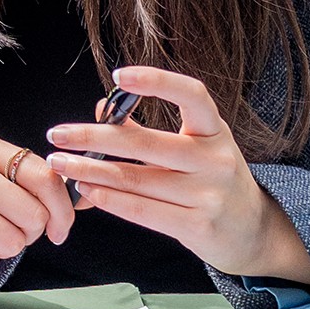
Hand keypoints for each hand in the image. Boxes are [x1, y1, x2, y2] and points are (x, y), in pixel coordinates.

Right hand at [0, 134, 74, 281]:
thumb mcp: (5, 182)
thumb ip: (38, 186)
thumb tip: (79, 202)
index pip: (45, 178)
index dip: (63, 211)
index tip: (59, 228)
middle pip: (32, 215)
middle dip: (30, 233)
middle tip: (11, 228)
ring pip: (11, 242)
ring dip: (5, 249)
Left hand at [43, 66, 309, 282]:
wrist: (252, 233)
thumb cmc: (210, 180)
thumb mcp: (192, 147)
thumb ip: (147, 128)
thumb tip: (102, 106)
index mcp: (214, 130)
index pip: (192, 94)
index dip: (157, 80)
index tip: (118, 75)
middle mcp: (216, 159)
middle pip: (144, 142)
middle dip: (93, 138)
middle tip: (57, 135)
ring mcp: (210, 195)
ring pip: (136, 179)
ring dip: (90, 171)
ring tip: (62, 165)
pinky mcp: (199, 226)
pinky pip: (143, 210)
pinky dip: (109, 200)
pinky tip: (87, 191)